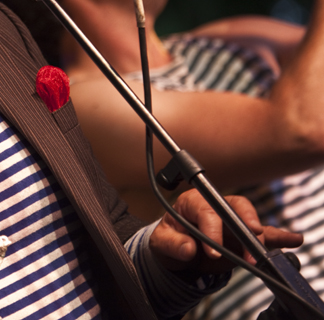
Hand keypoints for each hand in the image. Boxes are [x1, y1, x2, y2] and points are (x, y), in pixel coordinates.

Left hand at [149, 189, 302, 274]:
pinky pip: (263, 233)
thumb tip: (187, 248)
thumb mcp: (161, 242)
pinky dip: (278, 237)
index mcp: (192, 202)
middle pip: (235, 206)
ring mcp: (231, 218)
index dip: (212, 229)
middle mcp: (215, 205)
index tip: (213, 252)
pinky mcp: (243, 233)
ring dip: (260, 234)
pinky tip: (293, 240)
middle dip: (244, 222)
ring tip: (264, 249)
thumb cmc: (170, 239)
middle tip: (250, 240)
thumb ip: (172, 244)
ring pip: (250, 219)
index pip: (206, 211)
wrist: (178, 251)